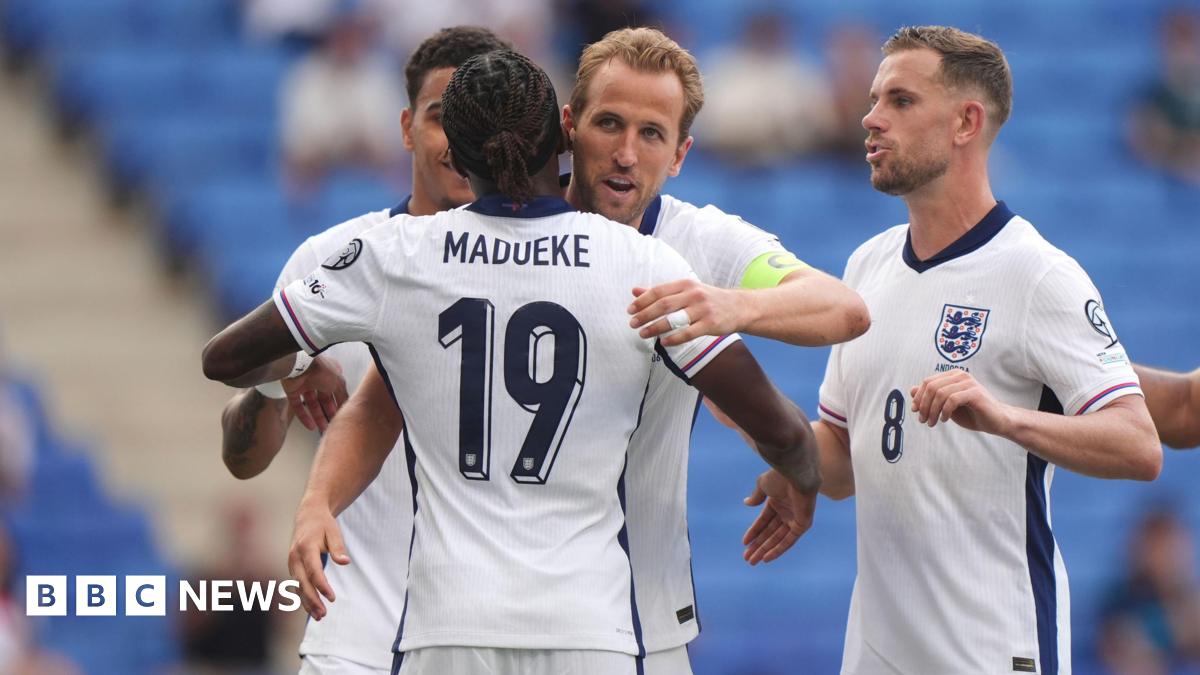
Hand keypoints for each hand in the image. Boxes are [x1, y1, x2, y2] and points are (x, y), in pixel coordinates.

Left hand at [282, 355, 347, 432]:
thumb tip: (346, 405)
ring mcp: (304, 385)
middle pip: (323, 399)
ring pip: (311, 404)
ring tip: (322, 428)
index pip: (335, 392)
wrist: (301, 366)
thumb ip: (343, 395)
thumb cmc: (321, 370)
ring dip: (317, 417)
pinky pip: (298, 407)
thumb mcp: (339, 384)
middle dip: (328, 413)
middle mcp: (317, 379)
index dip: (338, 404)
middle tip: (332, 423)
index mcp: (330, 375)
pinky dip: (304, 417)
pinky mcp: (293, 391)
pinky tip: (310, 425)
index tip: (341, 415)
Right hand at [287, 500, 349, 619]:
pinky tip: (312, 608)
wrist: (308, 516)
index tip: (332, 598)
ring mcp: (292, 563)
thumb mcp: (334, 531)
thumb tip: (345, 562)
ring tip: (319, 616)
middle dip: (312, 600)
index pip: (314, 571)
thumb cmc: (323, 524)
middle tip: (324, 614)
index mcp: (306, 548)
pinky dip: (303, 597)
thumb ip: (338, 547)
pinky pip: (297, 585)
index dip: (322, 586)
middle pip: (303, 583)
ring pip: (298, 587)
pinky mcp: (293, 567)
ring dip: (307, 602)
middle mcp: (295, 557)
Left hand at [628, 279, 745, 346]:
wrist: (739, 307)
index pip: (659, 291)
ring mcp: (703, 309)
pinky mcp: (710, 324)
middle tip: (632, 324)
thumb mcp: (686, 290)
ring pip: (674, 319)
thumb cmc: (708, 299)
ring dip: (656, 328)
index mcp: (686, 284)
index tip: (630, 310)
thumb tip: (635, 291)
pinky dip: (674, 338)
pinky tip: (663, 343)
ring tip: (643, 334)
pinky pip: (688, 333)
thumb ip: (661, 292)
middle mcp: (694, 295)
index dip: (642, 301)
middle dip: (645, 315)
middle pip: (664, 305)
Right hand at [741, 469, 816, 564]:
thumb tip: (746, 503)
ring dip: (765, 550)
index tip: (744, 543)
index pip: (763, 521)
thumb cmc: (780, 477)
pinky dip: (778, 549)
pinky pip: (789, 540)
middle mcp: (786, 512)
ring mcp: (795, 519)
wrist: (796, 475)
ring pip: (778, 539)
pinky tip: (767, 558)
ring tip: (753, 561)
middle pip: (770, 533)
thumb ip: (756, 497)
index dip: (754, 532)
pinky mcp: (803, 525)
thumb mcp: (763, 485)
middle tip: (747, 558)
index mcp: (777, 502)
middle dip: (758, 545)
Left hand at [909, 369, 1012, 433]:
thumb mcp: (945, 405)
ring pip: (940, 393)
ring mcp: (968, 382)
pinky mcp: (975, 392)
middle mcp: (960, 375)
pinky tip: (944, 419)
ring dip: (932, 411)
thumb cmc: (970, 413)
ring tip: (932, 423)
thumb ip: (931, 397)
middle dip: (924, 405)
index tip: (915, 411)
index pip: (927, 382)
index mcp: (952, 375)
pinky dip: (944, 411)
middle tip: (923, 420)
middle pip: (931, 387)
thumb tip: (911, 390)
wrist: (996, 421)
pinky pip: (952, 399)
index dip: (918, 397)